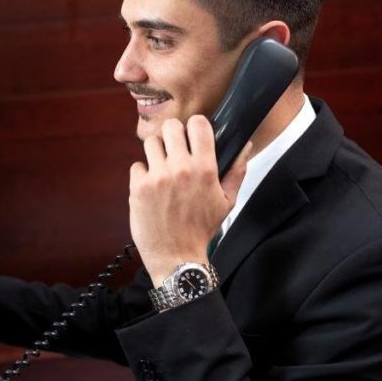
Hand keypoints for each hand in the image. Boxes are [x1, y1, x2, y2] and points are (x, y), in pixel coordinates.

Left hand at [129, 116, 251, 284]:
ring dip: (156, 152)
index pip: (197, 124)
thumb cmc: (201, 230)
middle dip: (173, 135)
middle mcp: (180, 168)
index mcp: (204, 169)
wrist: (176, 256)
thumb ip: (237, 171)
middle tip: (175, 149)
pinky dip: (142, 174)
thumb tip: (245, 146)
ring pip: (150, 143)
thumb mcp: (227, 202)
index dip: (195, 126)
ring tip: (161, 167)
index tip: (193, 135)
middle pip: (171, 127)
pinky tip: (151, 187)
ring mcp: (156, 177)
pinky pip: (136, 165)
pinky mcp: (138, 188)